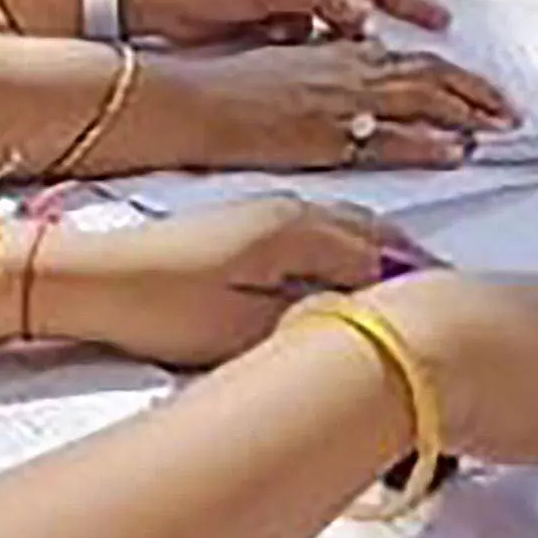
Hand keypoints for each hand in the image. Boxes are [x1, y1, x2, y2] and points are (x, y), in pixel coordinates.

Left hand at [35, 197, 406, 367]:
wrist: (92, 279)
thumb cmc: (158, 302)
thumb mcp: (250, 327)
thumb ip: (317, 319)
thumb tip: (361, 321)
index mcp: (298, 230)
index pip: (382, 254)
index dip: (417, 284)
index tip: (445, 305)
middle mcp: (288, 210)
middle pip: (372, 232)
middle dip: (408, 260)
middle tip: (439, 290)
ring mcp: (265, 212)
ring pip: (345, 226)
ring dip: (380, 248)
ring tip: (405, 276)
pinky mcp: (243, 224)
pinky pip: (319, 229)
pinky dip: (347, 246)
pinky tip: (345, 265)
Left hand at [126, 0, 453, 44]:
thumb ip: (319, 0)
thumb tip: (362, 17)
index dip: (407, 2)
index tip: (437, 21)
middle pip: (366, 4)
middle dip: (393, 29)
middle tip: (427, 55)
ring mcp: (293, 4)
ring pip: (343, 31)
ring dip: (358, 50)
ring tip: (381, 74)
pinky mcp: (276, 30)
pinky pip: (318, 47)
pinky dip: (328, 60)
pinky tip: (336, 79)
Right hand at [151, 38, 515, 172]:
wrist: (197, 102)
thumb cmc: (233, 84)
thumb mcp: (292, 63)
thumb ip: (334, 67)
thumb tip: (364, 67)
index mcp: (342, 53)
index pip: (416, 61)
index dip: (457, 76)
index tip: (483, 90)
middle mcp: (350, 72)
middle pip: (432, 77)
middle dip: (478, 95)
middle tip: (511, 112)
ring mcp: (343, 105)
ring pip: (423, 102)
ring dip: (468, 114)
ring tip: (499, 129)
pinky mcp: (330, 137)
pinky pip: (392, 140)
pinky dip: (429, 143)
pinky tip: (455, 151)